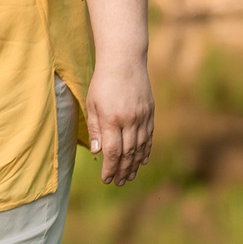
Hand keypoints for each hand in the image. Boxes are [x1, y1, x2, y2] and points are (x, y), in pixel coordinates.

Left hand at [84, 58, 154, 185]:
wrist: (124, 60)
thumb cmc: (102, 81)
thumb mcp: (92, 103)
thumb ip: (94, 128)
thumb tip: (97, 151)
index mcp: (111, 119)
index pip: (113, 151)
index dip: (110, 168)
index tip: (106, 179)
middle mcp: (129, 120)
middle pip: (128, 153)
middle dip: (122, 170)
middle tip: (118, 183)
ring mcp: (142, 116)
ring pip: (140, 147)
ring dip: (134, 165)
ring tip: (129, 177)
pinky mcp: (150, 112)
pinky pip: (149, 136)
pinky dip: (145, 150)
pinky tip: (141, 161)